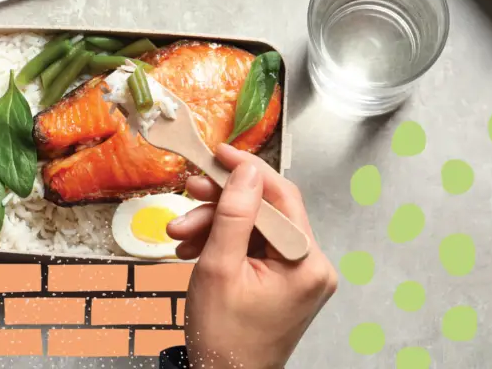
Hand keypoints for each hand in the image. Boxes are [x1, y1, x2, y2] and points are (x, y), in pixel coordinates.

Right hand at [167, 143, 337, 368]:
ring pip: (254, 229)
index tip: (218, 153)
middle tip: (187, 193)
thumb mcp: (219, 268)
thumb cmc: (223, 339)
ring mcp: (299, 275)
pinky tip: (194, 249)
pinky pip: (253, 248)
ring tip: (179, 235)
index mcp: (307, 263)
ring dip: (215, 226)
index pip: (281, 197)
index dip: (246, 171)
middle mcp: (311, 266)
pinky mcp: (283, 282)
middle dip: (220, 205)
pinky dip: (223, 245)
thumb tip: (246, 170)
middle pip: (265, 212)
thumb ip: (234, 214)